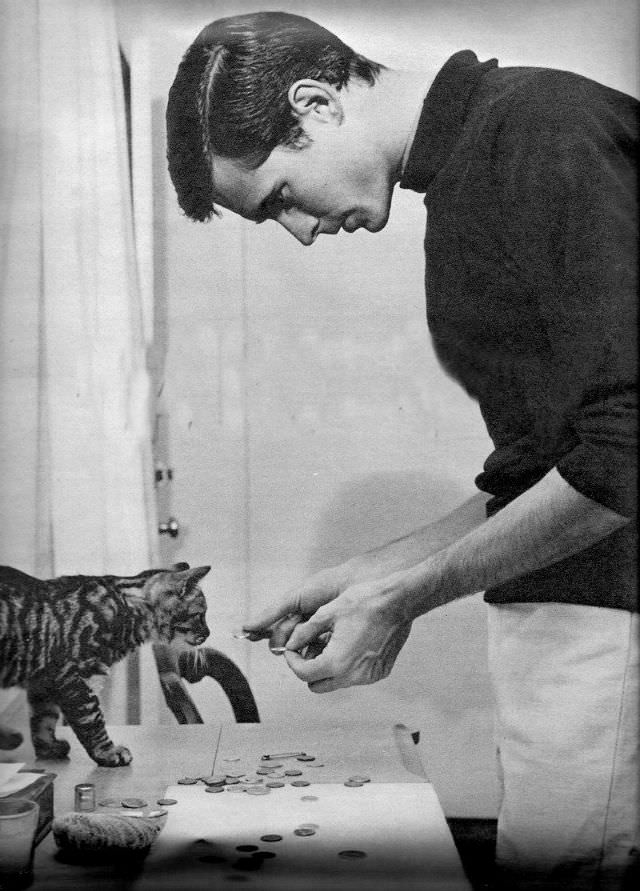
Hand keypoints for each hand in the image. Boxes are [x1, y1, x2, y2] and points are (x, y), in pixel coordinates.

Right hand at [241, 564, 351, 650]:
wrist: (356, 584)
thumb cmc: (326, 586)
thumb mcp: (295, 598)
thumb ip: (272, 613)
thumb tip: (247, 626)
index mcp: (297, 613)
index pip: (275, 628)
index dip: (264, 633)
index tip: (251, 637)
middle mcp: (308, 625)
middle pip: (286, 640)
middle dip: (283, 640)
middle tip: (285, 641)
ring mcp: (321, 634)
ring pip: (302, 649)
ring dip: (299, 648)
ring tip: (301, 644)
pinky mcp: (335, 642)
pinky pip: (320, 652)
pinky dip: (316, 651)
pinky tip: (317, 648)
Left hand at [281, 578, 412, 692]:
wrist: (398, 602)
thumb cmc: (362, 603)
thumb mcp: (327, 613)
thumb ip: (304, 633)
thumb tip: (289, 644)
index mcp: (336, 662)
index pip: (303, 674)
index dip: (292, 660)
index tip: (292, 648)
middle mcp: (352, 676)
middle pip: (317, 685)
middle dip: (308, 669)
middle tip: (309, 649)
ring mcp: (368, 677)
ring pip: (336, 682)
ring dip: (328, 668)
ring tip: (331, 643)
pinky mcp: (380, 673)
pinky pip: (355, 676)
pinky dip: (347, 666)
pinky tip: (350, 644)